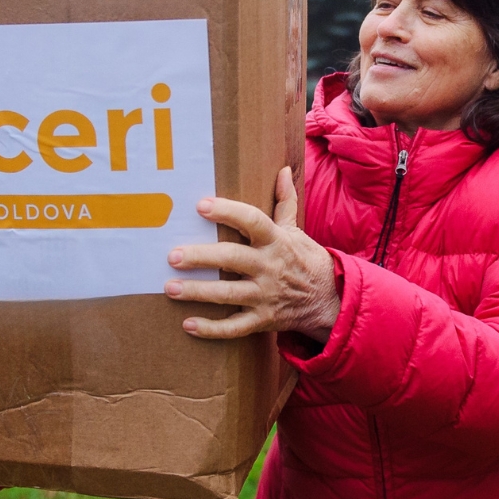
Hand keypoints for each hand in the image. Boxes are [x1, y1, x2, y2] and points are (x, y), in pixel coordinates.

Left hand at [166, 166, 339, 341]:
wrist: (328, 299)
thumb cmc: (304, 259)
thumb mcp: (296, 229)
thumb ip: (285, 201)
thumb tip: (282, 170)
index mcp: (275, 241)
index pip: (251, 221)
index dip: (227, 212)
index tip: (201, 205)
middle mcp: (269, 267)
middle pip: (232, 258)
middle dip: (201, 257)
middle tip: (173, 256)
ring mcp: (265, 296)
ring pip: (228, 294)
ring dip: (197, 292)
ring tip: (170, 288)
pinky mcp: (262, 320)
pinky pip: (235, 327)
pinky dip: (212, 329)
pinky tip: (188, 324)